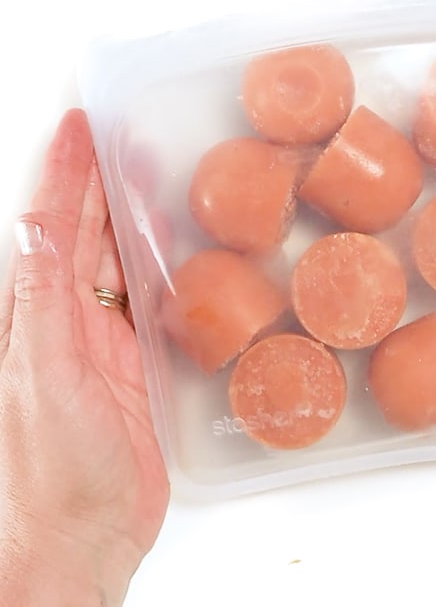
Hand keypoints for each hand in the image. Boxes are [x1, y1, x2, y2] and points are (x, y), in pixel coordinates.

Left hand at [0, 110, 168, 605]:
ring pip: (119, 265)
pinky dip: (161, 272)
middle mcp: (67, 321)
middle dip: (99, 182)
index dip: (63, 172)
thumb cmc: (48, 470)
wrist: (82, 537)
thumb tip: (35, 227)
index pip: (49, 226)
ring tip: (151, 177)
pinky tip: (174, 253)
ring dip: (131, 219)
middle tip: (122, 137)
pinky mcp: (137, 366)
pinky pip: (151, 305)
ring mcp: (104, 342)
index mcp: (34, 315)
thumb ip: (41, 302)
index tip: (78, 125)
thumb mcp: (40, 378)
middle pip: (86, 235)